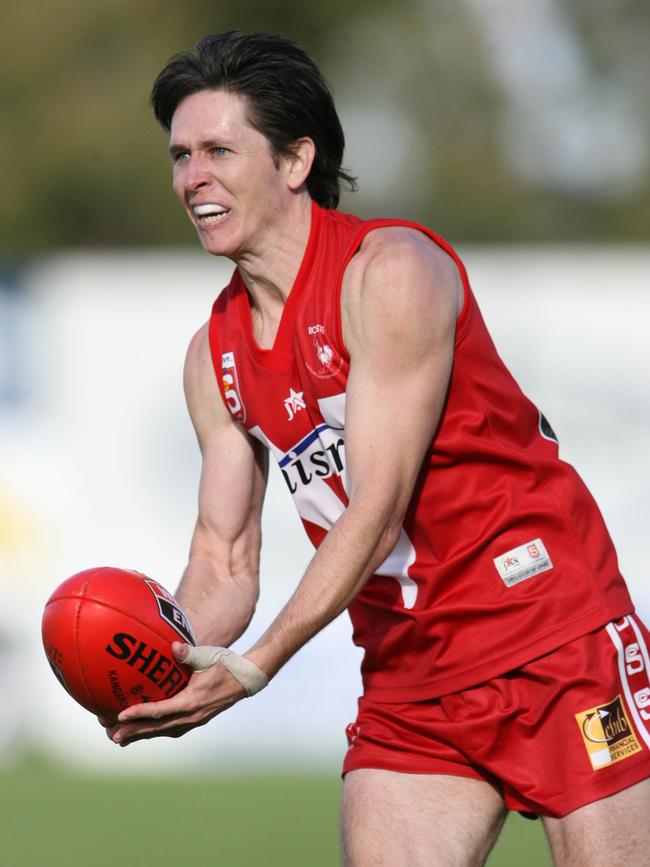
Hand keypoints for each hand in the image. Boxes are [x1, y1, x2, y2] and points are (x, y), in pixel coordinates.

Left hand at [103, 641, 246, 746]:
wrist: (246, 678)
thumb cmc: (226, 664)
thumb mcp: (208, 655)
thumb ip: (189, 652)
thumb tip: (173, 645)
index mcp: (193, 701)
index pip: (161, 711)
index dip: (140, 714)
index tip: (120, 716)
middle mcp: (192, 715)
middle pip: (158, 727)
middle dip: (135, 732)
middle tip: (112, 735)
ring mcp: (195, 719)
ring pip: (163, 731)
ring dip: (142, 734)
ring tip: (121, 738)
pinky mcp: (197, 719)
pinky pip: (171, 728)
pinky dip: (155, 729)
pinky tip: (145, 728)